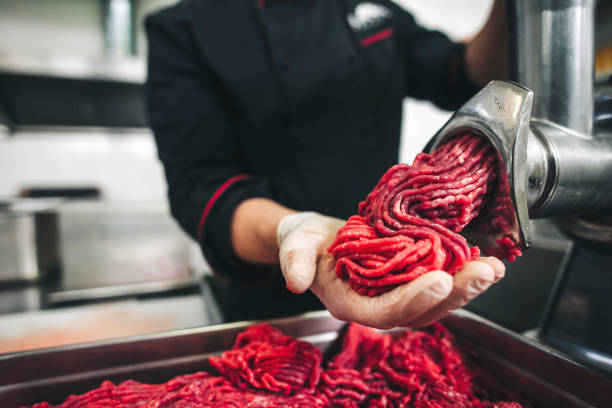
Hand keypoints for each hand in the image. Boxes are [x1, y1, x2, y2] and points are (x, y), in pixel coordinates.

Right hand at [277, 212, 504, 328]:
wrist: (318, 239)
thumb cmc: (306, 242)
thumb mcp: (294, 245)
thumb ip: (295, 261)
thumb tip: (294, 282)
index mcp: (351, 304)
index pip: (385, 311)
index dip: (412, 299)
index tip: (439, 279)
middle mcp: (379, 305)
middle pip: (422, 310)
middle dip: (456, 293)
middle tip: (484, 272)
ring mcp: (398, 295)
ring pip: (438, 301)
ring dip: (468, 286)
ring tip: (494, 267)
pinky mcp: (411, 280)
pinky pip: (440, 282)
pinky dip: (464, 273)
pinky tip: (488, 260)